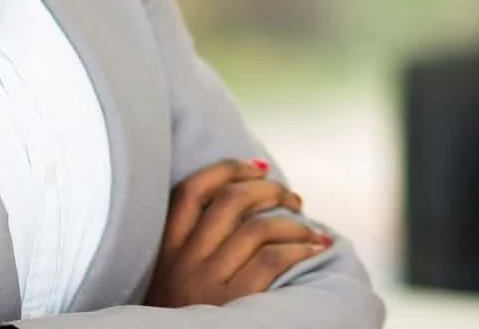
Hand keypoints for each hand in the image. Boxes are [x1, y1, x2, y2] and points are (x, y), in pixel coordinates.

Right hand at [144, 158, 331, 307]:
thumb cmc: (182, 320)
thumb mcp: (172, 281)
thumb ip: (194, 247)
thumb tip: (248, 203)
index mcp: (164, 251)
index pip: (190, 190)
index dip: (226, 168)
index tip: (257, 165)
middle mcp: (182, 263)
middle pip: (229, 202)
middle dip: (268, 189)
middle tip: (291, 196)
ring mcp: (207, 285)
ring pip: (257, 229)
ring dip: (291, 220)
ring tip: (308, 224)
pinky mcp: (233, 305)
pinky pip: (274, 260)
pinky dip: (299, 247)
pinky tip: (313, 248)